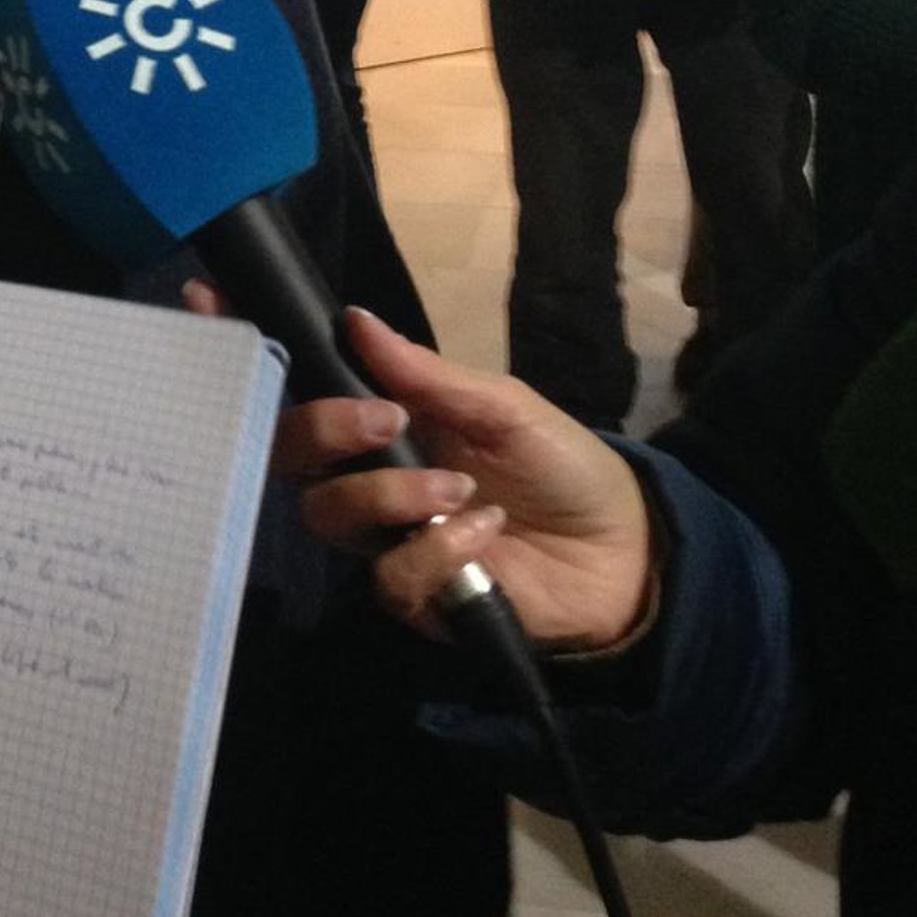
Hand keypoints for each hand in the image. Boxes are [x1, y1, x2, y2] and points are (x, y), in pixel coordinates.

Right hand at [279, 311, 654, 650]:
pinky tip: (484, 534)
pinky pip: (391, 575)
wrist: (622, 550)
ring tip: (458, 489)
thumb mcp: (504, 407)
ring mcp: (392, 542)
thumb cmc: (563, 466)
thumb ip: (428, 373)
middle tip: (386, 426)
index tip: (373, 398)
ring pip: (331, 516)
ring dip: (390, 494)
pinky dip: (435, 550)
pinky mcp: (418, 598)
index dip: (317, 403)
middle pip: (294, 464)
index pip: (313, 413)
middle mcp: (376, 483)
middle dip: (326, 436)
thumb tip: (354, 318)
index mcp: (391, 430)